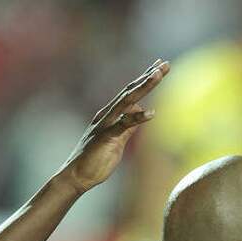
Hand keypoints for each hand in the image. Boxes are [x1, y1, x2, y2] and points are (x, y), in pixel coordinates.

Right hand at [59, 59, 169, 192]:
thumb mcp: (117, 142)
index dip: (144, 79)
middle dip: (148, 76)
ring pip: (126, 101)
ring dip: (143, 87)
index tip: (158, 66)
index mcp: (110, 115)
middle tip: (164, 63)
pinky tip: (152, 114)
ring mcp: (106, 124)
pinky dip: (137, 118)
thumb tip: (139, 116)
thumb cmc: (96, 161)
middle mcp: (108, 115)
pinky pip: (123, 125)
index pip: (130, 93)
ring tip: (157, 74)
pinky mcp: (105, 137)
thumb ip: (127, 128)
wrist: (76, 176)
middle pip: (131, 91)